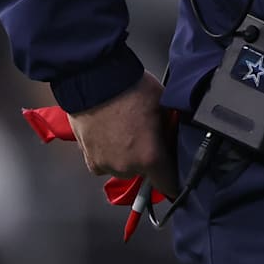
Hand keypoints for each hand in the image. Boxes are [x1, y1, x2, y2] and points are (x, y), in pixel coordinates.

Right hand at [67, 71, 178, 196]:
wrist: (94, 79)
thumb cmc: (129, 87)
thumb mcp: (163, 104)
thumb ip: (170, 127)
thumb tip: (174, 134)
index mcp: (150, 157)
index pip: (169, 184)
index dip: (174, 177)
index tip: (174, 171)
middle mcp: (127, 167)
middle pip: (145, 173)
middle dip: (148, 158)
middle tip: (147, 135)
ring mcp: (106, 165)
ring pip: (124, 168)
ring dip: (127, 156)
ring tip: (126, 130)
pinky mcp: (89, 160)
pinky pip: (105, 163)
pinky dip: (109, 153)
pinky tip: (110, 134)